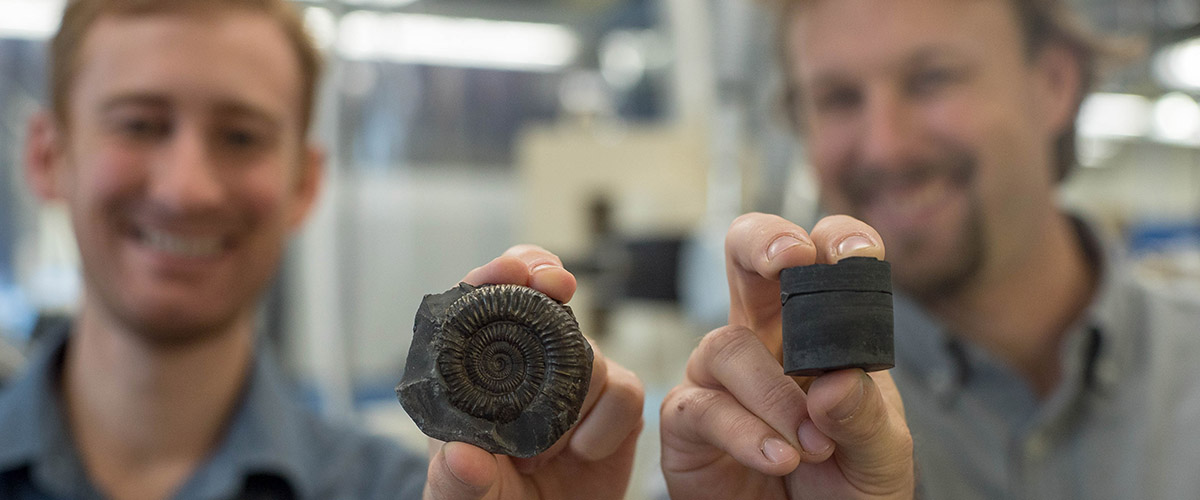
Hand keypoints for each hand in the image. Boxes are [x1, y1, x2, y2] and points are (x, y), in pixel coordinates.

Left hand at [423, 245, 644, 499]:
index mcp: (474, 371)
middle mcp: (525, 364)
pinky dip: (606, 424)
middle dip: (548, 281)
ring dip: (568, 404)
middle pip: (541, 298)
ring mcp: (573, 381)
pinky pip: (625, 390)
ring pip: (588, 353)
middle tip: (556, 286)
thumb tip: (462, 458)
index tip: (514, 273)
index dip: (498, 275)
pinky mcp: (616, 406)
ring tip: (538, 455)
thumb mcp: (460, 497)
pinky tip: (582, 453)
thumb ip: (456, 479)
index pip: (480, 302)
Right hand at [660, 213, 913, 498]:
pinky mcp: (688, 423)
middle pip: (746, 259)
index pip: (821, 264)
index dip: (835, 242)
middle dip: (763, 241)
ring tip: (811, 447)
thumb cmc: (846, 492)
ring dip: (774, 394)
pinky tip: (779, 459)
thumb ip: (867, 418)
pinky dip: (745, 433)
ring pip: (727, 344)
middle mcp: (764, 341)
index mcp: (820, 333)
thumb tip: (838, 381)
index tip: (854, 256)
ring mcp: (721, 378)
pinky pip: (702, 408)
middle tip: (790, 258)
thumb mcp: (881, 458)